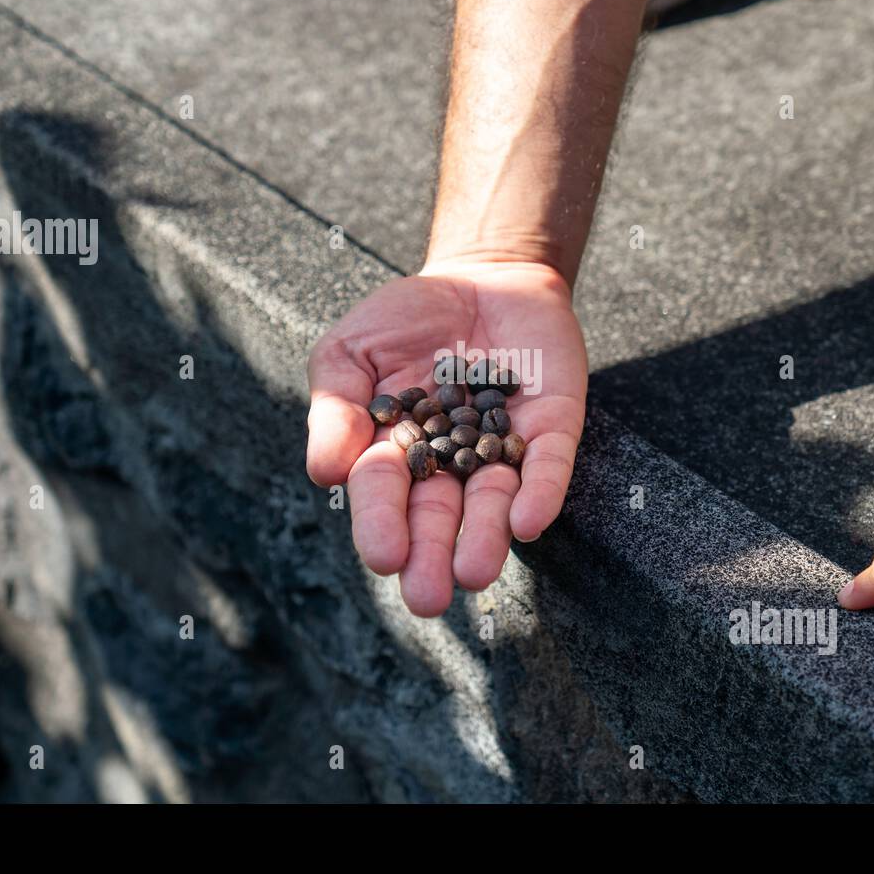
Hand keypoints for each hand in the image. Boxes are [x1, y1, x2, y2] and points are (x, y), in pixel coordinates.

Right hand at [306, 259, 587, 616]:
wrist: (482, 276)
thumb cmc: (406, 320)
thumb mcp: (350, 351)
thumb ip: (335, 406)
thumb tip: (323, 470)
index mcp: (394, 454)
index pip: (383, 496)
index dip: (382, 526)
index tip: (385, 557)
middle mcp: (448, 464)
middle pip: (438, 516)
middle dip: (431, 556)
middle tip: (427, 597)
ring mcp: (500, 447)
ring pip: (492, 502)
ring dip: (483, 537)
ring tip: (474, 571)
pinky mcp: (550, 429)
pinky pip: (546, 465)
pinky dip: (538, 493)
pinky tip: (527, 521)